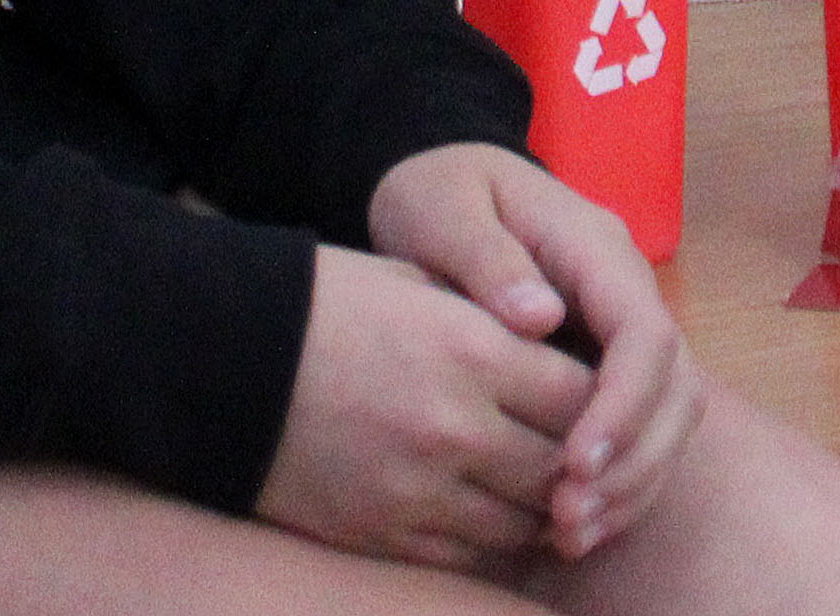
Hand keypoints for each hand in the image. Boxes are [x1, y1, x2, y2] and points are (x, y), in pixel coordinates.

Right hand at [258, 236, 592, 571]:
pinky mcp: (388, 534)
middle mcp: (457, 427)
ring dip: (547, 508)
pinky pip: (471, 555)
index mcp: (472, 350)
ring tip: (552, 488)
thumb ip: (497, 320)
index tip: (604, 392)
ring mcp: (422, 490)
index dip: (602, 397)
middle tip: (590, 451)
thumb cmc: (335, 304)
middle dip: (584, 460)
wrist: (235, 361)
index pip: (581, 393)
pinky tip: (500, 515)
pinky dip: (496, 539)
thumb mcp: (424, 284)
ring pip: (525, 522)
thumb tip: (562, 342)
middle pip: (562, 466)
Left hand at [367, 144, 705, 564]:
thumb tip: (540, 318)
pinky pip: (641, 428)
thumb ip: (487, 257)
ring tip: (570, 533)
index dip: (624, 405)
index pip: (644, 330)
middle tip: (568, 518)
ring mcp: (621, 325)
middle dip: (634, 459)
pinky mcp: (607, 362)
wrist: (438, 188)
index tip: (576, 465)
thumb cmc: (437, 194)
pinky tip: (571, 523)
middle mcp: (624, 286)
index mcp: (593, 245)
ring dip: (633, 481)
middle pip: (675, 383)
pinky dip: (619, 481)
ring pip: (671, 414)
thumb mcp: (442, 209)